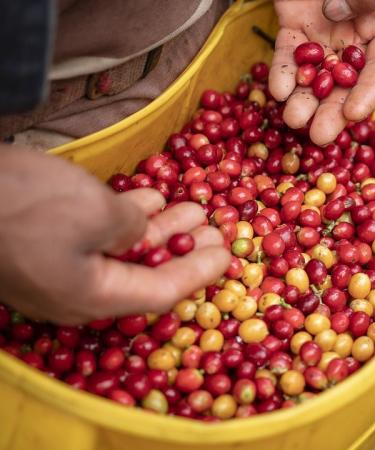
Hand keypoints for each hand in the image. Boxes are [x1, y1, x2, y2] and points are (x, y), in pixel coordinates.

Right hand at [0, 148, 228, 324]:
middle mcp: (74, 291)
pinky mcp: (37, 243)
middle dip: (184, 247)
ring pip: (120, 251)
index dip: (200, 273)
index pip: (161, 293)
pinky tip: (146, 196)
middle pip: (144, 273)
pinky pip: (93, 236)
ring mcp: (53, 268)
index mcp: (92, 297)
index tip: (229, 253)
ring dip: (159, 227)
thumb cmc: (25, 205)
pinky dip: (124, 217)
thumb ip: (133, 229)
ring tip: (192, 204)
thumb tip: (139, 230)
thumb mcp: (97, 213)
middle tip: (216, 226)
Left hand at [269, 0, 374, 144]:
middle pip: (347, 83)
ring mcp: (325, 35)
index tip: (354, 113)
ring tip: (294, 119)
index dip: (369, 93)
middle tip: (320, 136)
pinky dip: (282, 72)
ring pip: (316, 75)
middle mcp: (356, 39)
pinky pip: (288, 53)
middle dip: (332, 112)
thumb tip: (335, 14)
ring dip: (304, 100)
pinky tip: (278, 89)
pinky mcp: (295, 26)